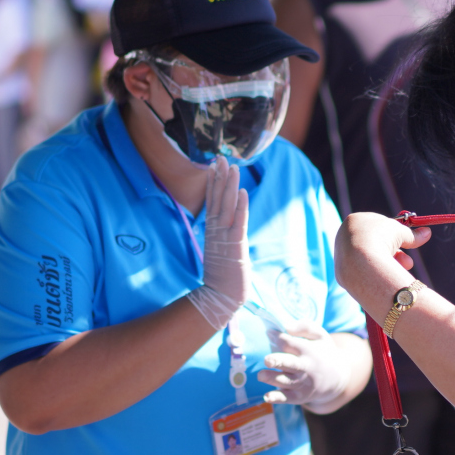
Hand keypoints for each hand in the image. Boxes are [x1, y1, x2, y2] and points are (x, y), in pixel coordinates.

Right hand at [187, 157, 249, 327]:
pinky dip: (240, 206)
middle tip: (220, 157)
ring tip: (232, 167)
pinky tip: (243, 191)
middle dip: (219, 176)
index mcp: (212, 230)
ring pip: (226, 205)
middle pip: (217, 198)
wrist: (220, 297)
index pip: (212, 201)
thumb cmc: (223, 277)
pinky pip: (238, 221)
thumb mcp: (221, 251)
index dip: (212, 182)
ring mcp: (224, 236)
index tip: (212, 165)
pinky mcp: (235, 244)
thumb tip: (226, 228)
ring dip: (229, 185)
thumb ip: (222, 237)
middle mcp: (215, 230)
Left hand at [258, 322, 356, 412]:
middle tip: (267, 360)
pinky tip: (267, 397)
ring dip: (272, 379)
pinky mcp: (298, 396)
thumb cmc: (322, 352)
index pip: (291, 344)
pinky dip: (276, 398)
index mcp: (309, 351)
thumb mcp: (320, 335)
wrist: (336, 378)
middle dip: (278, 361)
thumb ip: (305, 327)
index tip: (269, 333)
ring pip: (285, 381)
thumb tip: (287, 327)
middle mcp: (306, 368)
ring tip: (261, 375)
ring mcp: (302, 384)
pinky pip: (286, 398)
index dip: (278, 338)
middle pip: (290, 364)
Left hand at [334, 212, 430, 311]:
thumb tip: (427, 232)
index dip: (392, 234)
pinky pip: (364, 271)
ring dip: (390, 263)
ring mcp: (341, 255)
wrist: (361, 262)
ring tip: (405, 269)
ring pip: (370, 259)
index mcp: (354, 221)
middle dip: (394, 252)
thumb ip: (412, 234)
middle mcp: (343, 237)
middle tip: (409, 261)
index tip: (404, 241)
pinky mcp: (342, 273)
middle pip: (372, 244)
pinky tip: (387, 278)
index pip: (375, 225)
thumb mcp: (400, 233)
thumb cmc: (380, 239)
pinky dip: (377, 273)